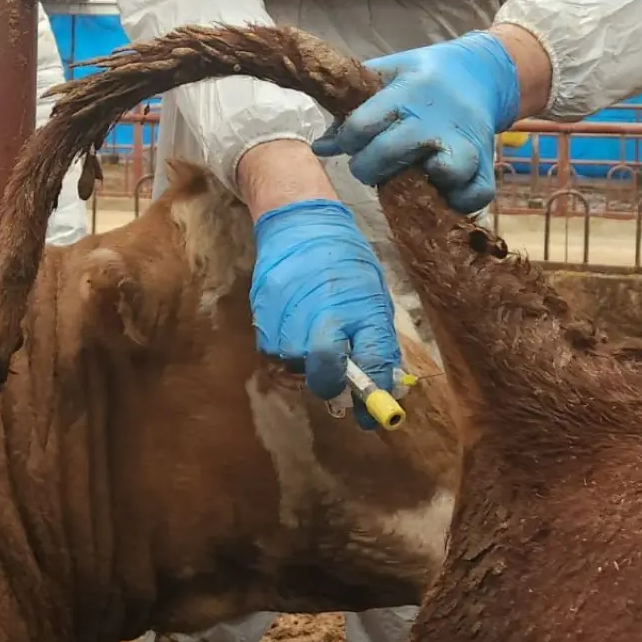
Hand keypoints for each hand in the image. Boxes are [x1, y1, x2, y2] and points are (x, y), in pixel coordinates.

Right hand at [250, 198, 399, 425]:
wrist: (298, 224)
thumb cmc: (343, 258)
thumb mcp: (371, 293)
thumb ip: (374, 337)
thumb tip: (379, 381)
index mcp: (360, 308)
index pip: (372, 364)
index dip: (374, 396)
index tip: (376, 417)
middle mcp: (322, 317)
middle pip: (325, 376)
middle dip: (332, 385)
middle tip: (338, 381)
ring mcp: (287, 318)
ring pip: (296, 367)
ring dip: (307, 366)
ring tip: (313, 340)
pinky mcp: (262, 316)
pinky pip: (274, 351)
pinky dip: (286, 349)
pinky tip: (293, 328)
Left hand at [313, 32, 519, 213]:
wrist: (477, 71)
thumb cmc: (418, 77)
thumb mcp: (382, 77)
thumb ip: (350, 109)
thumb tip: (321, 148)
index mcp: (406, 91)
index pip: (362, 124)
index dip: (348, 139)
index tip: (351, 142)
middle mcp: (436, 117)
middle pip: (392, 151)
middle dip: (368, 166)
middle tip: (368, 165)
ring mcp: (466, 140)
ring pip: (447, 170)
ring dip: (423, 180)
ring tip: (412, 176)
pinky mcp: (486, 160)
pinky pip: (478, 192)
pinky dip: (461, 200)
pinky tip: (441, 193)